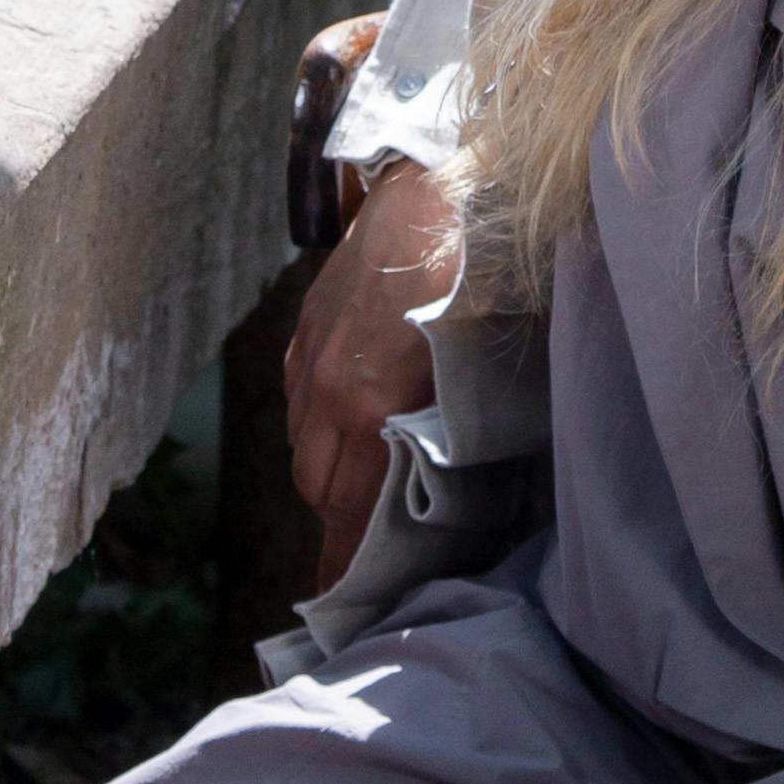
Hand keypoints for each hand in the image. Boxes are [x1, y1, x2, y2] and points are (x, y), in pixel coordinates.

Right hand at [282, 157, 456, 587]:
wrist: (440, 174)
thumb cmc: (485, 269)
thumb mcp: (485, 367)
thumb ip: (463, 437)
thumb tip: (463, 496)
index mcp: (369, 406)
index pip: (348, 515)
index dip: (347, 568)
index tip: (353, 609)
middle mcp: (325, 389)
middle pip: (321, 491)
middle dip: (343, 531)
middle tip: (376, 561)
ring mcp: (308, 355)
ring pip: (306, 449)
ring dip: (332, 479)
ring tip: (366, 501)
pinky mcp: (304, 325)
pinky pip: (299, 402)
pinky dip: (320, 428)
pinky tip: (350, 429)